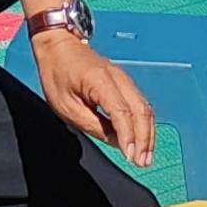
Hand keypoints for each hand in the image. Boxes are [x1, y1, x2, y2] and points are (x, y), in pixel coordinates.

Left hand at [31, 25, 156, 167]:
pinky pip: (141, 104)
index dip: (128, 136)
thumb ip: (91, 124)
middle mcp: (118, 78)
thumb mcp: (65, 105)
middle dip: (144, 139)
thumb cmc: (58, 72)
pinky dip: (145, 124)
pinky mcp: (124, 83)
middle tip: (143, 162)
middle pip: (141, 110)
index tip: (131, 157)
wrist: (59, 44)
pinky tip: (143, 139)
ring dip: (148, 133)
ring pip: (145, 108)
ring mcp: (124, 79)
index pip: (122, 112)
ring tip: (146, 156)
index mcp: (100, 81)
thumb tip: (114, 141)